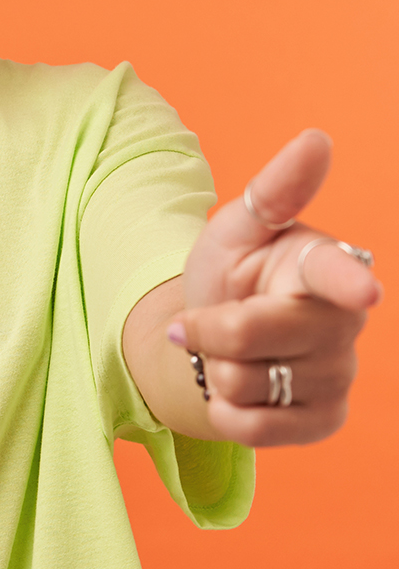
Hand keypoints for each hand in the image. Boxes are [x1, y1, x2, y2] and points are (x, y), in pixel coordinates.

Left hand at [172, 129, 381, 445]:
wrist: (216, 339)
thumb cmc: (234, 271)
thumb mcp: (237, 228)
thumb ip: (273, 190)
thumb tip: (317, 140)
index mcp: (325, 264)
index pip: (335, 274)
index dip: (346, 283)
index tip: (363, 291)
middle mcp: (344, 321)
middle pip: (252, 336)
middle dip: (208, 331)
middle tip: (205, 321)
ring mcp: (340, 374)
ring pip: (247, 385)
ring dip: (217, 371)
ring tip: (231, 354)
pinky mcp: (326, 420)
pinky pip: (253, 428)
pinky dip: (226, 411)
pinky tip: (240, 391)